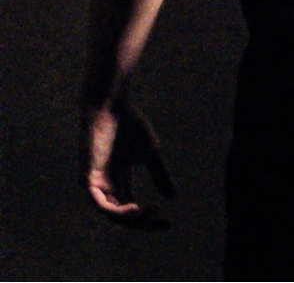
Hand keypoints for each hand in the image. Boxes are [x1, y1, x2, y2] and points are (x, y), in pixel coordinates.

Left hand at [80, 98, 175, 228]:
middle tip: (161, 219)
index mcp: (119, 180)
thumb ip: (159, 174)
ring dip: (129, 218)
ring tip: (146, 212)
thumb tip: (172, 197)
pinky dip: (114, 209)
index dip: (149, 219)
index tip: (169, 222)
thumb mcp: (150, 153)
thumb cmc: (129, 126)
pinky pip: (98, 203)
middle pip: (122, 215)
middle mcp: (106, 186)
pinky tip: (132, 208)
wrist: (111, 106)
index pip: (132, 209)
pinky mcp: (86, 178)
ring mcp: (95, 183)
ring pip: (110, 213)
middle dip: (142, 222)